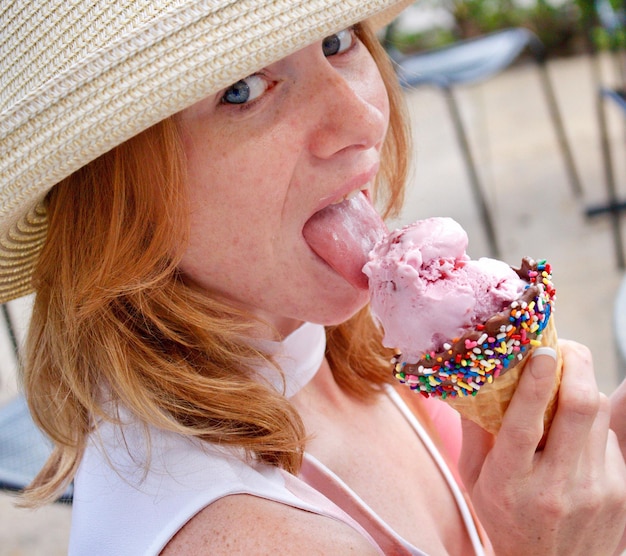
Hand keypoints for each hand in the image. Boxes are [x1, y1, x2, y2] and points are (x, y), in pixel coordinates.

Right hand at [459, 340, 625, 555]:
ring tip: (564, 381)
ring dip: (582, 387)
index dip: (534, 382)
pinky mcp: (620, 490)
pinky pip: (608, 435)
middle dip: (577, 365)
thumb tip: (474, 378)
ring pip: (598, 414)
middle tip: (563, 346)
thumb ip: (473, 431)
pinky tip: (573, 430)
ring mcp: (595, 488)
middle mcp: (557, 485)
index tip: (540, 350)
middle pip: (579, 408)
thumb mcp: (475, 480)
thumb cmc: (505, 517)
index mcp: (511, 482)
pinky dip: (590, 420)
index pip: (526, 425)